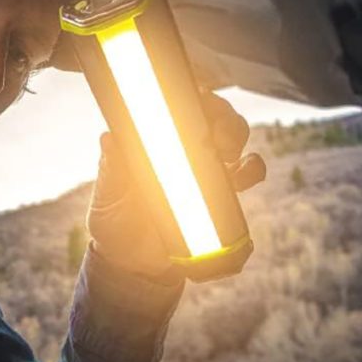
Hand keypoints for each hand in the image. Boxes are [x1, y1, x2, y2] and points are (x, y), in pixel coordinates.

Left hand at [86, 91, 266, 278]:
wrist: (137, 267)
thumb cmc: (115, 225)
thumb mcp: (107, 198)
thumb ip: (111, 171)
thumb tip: (108, 138)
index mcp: (150, 141)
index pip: (173, 105)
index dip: (189, 93)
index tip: (195, 96)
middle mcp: (179, 148)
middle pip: (209, 113)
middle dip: (219, 113)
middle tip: (213, 134)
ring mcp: (203, 168)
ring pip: (233, 134)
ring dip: (236, 134)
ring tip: (227, 152)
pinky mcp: (221, 193)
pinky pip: (247, 171)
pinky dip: (253, 167)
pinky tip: (244, 173)